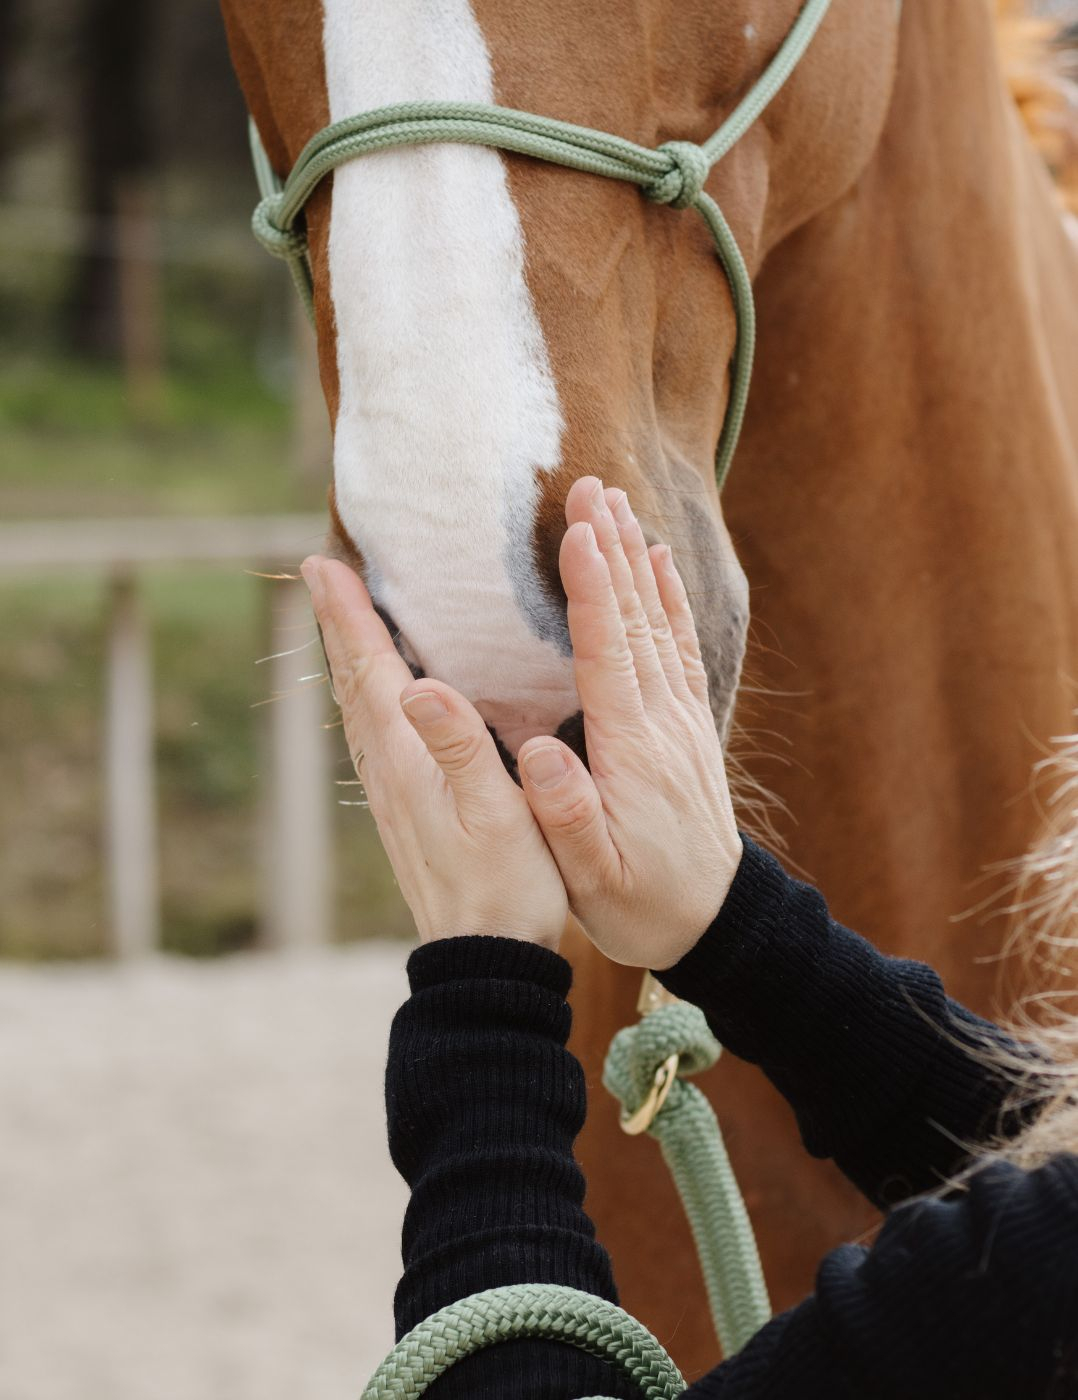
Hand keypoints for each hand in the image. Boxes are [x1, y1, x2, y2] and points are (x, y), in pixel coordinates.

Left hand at [301, 557, 567, 950]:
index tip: (323, 565)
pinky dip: (370, 700)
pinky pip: (377, 737)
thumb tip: (415, 686)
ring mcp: (394, 796)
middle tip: (322, 576)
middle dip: (338, 626)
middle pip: (353, 684)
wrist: (486, 961)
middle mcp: (390, 773)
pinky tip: (385, 702)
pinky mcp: (407, 814)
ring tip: (345, 623)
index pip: (370, 672)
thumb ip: (460, 747)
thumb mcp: (496, 813)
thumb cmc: (507, 887)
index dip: (348, 617)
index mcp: (410, 761)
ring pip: (360, 711)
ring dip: (349, 661)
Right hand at [517, 477, 742, 969]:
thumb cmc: (642, 902)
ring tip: (614, 502)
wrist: (714, 920)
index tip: (575, 532)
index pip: (609, 653)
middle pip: (637, 618)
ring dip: (637, 558)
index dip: (592, 591)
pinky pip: (680, 645)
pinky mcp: (686, 723)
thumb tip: (536, 752)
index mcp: (630, 750)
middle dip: (611, 549)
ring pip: (659, 621)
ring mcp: (680, 718)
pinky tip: (657, 561)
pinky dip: (669, 596)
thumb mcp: (593, 877)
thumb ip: (565, 815)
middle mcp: (661, 720)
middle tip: (588, 486)